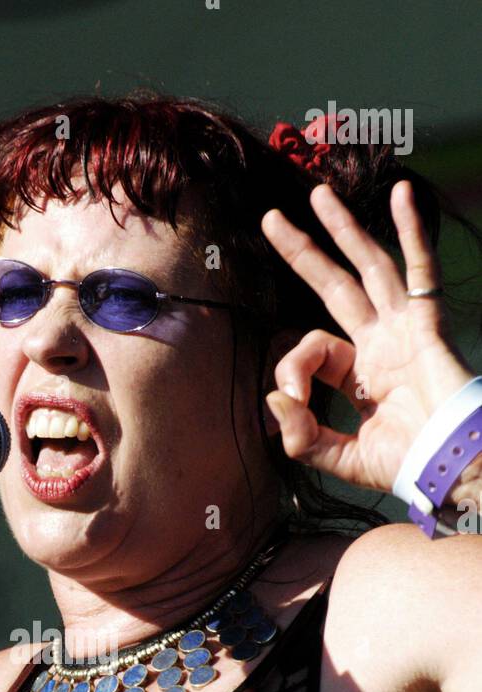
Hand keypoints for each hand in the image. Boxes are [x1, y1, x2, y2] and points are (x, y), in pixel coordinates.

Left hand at [259, 180, 479, 497]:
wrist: (450, 466)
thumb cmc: (406, 465)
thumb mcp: (340, 457)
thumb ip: (302, 435)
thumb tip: (271, 399)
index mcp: (358, 373)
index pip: (311, 348)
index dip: (291, 367)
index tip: (291, 397)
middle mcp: (379, 343)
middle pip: (334, 285)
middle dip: (304, 252)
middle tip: (271, 219)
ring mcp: (403, 329)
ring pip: (369, 267)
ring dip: (344, 230)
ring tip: (318, 195)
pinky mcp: (427, 324)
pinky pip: (419, 270)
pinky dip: (411, 232)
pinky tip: (401, 195)